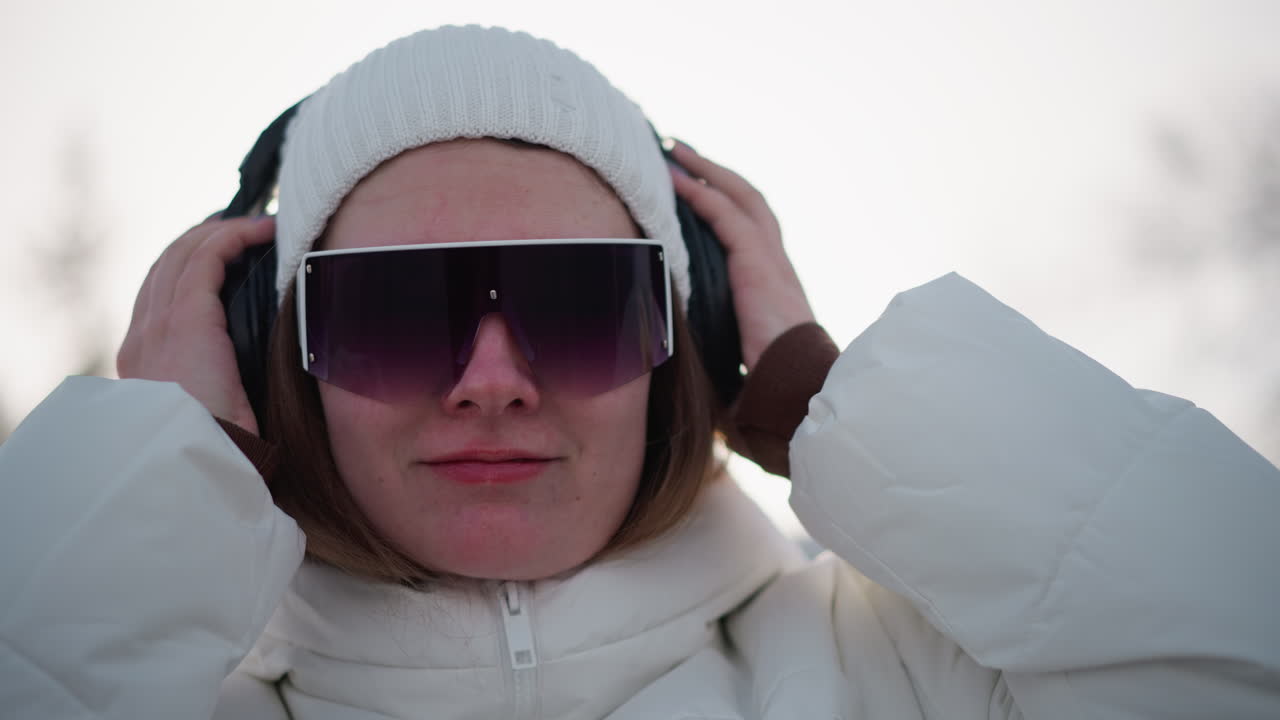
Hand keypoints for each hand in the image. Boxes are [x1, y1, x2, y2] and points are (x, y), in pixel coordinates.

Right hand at [117, 215, 275, 434]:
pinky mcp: (185, 319)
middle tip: (243, 230)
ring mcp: (158, 325)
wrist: (198, 462)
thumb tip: (256, 370)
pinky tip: (260, 231)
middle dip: (204, 240)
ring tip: (257, 227)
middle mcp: (143, 337)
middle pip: (167, 265)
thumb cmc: (217, 447)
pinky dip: (233, 238)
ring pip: (184, 254)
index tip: (224, 254)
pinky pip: (207, 258)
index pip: (159, 294)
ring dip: (222, 233)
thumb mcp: (210, 410)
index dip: (189, 265)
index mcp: (144, 360)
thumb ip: (217, 381)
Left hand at [668, 141, 815, 368]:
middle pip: (749, 199)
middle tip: (684, 152)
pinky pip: (725, 214)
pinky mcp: (757, 261)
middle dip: (717, 172)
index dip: (728, 202)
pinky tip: (677, 180)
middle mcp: (778, 261)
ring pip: (740, 196)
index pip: (753, 226)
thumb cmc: (770, 383)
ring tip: (676, 151)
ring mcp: (771, 258)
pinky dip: (700, 193)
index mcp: (776, 280)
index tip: (700, 186)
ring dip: (708, 170)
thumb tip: (685, 364)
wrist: (796, 387)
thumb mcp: (742, 354)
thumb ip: (722, 342)